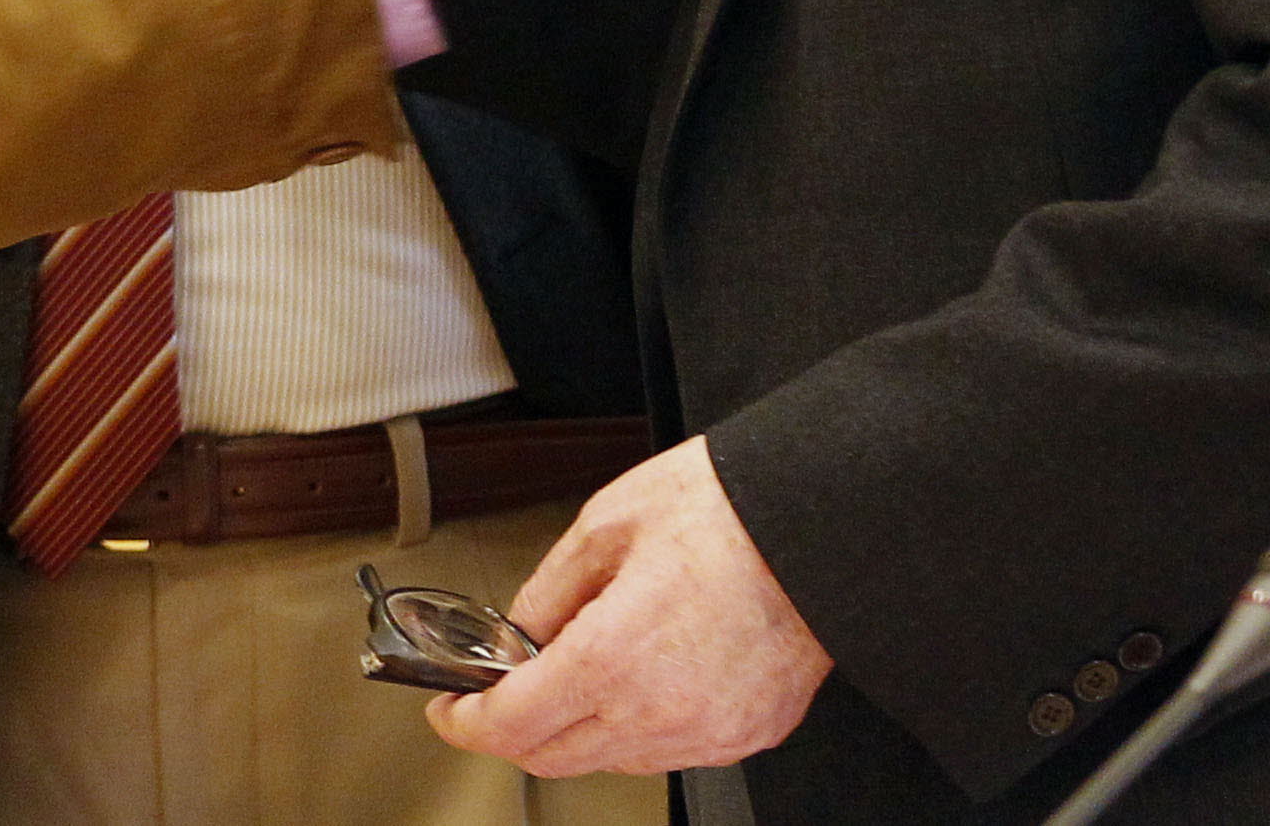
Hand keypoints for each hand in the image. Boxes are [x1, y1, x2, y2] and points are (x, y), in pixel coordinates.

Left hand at [428, 437, 830, 776]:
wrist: (819, 523)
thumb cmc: (727, 510)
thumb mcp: (605, 525)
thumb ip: (547, 591)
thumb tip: (517, 633)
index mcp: (613, 657)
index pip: (510, 725)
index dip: (465, 722)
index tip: (449, 709)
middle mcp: (659, 712)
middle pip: (554, 757)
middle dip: (514, 728)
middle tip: (503, 687)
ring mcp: (708, 733)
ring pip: (613, 758)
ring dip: (580, 726)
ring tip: (587, 662)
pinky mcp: (747, 735)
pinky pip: (671, 749)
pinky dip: (641, 723)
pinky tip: (646, 673)